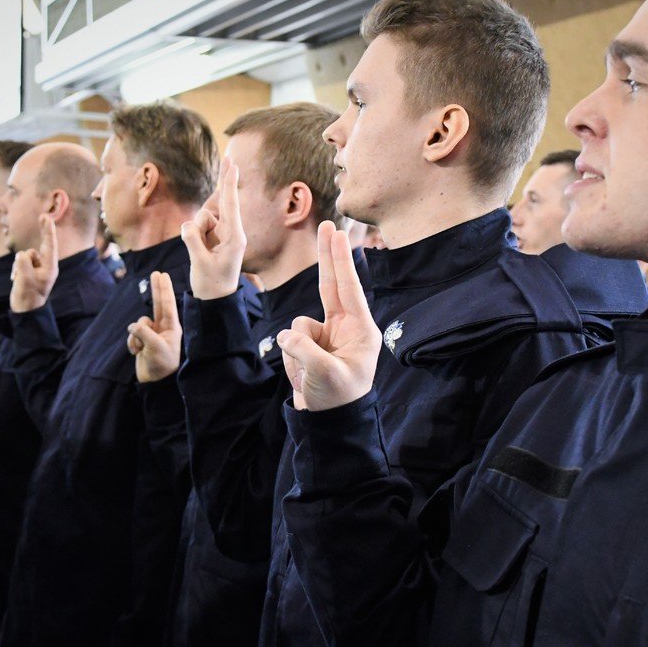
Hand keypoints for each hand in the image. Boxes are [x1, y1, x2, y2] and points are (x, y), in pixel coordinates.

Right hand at [11, 214, 57, 312]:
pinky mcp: (29, 271)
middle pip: (38, 248)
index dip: (47, 230)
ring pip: (24, 256)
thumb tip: (21, 255)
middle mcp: (45, 266)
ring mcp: (37, 268)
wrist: (24, 310)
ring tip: (20, 279)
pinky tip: (17, 279)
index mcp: (49, 268)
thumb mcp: (25, 279)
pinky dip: (16, 269)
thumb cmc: (27, 296)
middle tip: (43, 216)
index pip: (49, 245)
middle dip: (37, 241)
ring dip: (19, 265)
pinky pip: (20, 262)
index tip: (46, 217)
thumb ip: (23, 264)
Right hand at [127, 271, 182, 382]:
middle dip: (156, 289)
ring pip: (138, 324)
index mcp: (171, 327)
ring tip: (141, 349)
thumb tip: (133, 326)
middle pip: (157, 304)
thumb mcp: (156, 346)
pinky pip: (132, 335)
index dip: (164, 288)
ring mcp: (152, 334)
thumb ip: (144, 333)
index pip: (167, 304)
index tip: (163, 274)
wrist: (155, 382)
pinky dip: (132, 344)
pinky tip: (137, 353)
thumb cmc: (162, 364)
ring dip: (136, 337)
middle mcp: (162, 328)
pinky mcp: (142, 341)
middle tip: (156, 273)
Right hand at [181, 157, 245, 299]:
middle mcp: (230, 231)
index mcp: (235, 238)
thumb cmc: (211, 283)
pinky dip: (192, 234)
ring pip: (201, 218)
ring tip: (201, 253)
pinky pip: (196, 225)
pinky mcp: (211, 235)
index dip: (229, 184)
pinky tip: (199, 250)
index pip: (230, 206)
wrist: (213, 299)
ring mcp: (220, 232)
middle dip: (221, 186)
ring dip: (195, 231)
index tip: (233, 165)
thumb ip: (193, 240)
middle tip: (230, 157)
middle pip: (218, 204)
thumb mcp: (201, 263)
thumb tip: (187, 225)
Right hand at [277, 222, 379, 410]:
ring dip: (296, 352)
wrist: (331, 422)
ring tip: (309, 376)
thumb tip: (287, 334)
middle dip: (328, 257)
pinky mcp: (311, 345)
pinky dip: (292, 359)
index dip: (341, 260)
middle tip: (328, 224)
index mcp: (360, 331)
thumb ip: (304, 350)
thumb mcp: (324, 375)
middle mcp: (345, 328)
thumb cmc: (338, 399)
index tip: (338, 234)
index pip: (348, 288)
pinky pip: (290, 340)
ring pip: (298, 325)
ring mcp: (327, 336)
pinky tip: (303, 378)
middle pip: (331, 285)